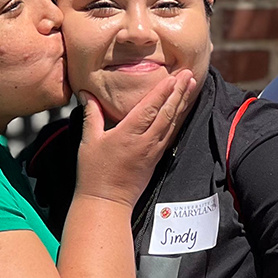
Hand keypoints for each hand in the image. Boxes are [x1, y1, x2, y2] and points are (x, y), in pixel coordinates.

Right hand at [74, 70, 198, 206]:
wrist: (107, 202)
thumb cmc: (94, 173)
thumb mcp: (89, 141)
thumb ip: (91, 115)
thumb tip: (86, 93)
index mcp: (128, 135)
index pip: (149, 108)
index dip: (162, 91)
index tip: (173, 77)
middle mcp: (145, 142)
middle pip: (167, 113)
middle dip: (179, 92)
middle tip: (189, 74)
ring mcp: (153, 151)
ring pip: (172, 123)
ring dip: (182, 103)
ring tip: (190, 86)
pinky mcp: (156, 159)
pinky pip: (170, 134)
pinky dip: (177, 120)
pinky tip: (181, 110)